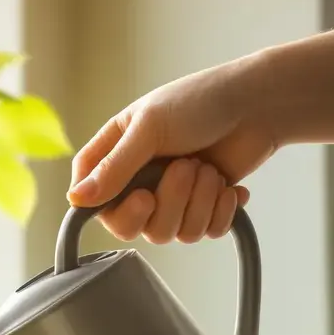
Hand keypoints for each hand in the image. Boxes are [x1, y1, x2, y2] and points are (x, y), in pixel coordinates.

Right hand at [67, 58, 274, 243]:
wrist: (258, 104)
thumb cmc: (198, 101)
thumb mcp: (149, 128)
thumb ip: (113, 167)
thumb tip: (76, 199)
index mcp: (111, 160)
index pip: (91, 205)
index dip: (116, 211)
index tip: (145, 196)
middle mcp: (135, 184)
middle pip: (132, 228)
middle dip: (168, 203)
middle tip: (186, 168)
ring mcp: (168, 199)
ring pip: (170, 233)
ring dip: (198, 201)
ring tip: (209, 168)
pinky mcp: (201, 209)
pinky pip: (203, 232)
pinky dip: (220, 210)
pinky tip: (228, 185)